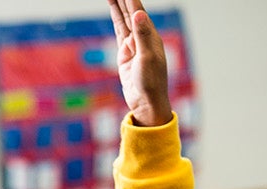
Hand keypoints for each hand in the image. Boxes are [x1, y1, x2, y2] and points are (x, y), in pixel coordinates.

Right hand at [107, 0, 171, 126]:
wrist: (146, 101)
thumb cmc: (151, 82)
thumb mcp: (147, 58)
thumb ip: (142, 36)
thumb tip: (139, 14)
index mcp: (150, 36)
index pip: (138, 11)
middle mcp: (143, 37)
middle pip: (130, 12)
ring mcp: (133, 44)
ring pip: (124, 19)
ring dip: (118, 6)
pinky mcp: (125, 53)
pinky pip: (120, 31)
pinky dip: (116, 20)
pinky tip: (115, 11)